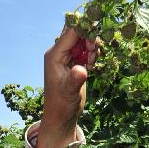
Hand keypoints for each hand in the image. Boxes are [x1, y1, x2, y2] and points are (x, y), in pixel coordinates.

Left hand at [37, 27, 100, 147]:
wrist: (61, 116)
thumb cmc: (62, 104)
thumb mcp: (69, 91)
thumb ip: (76, 79)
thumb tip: (82, 70)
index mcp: (54, 55)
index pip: (70, 32)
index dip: (85, 31)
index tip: (94, 43)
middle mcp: (58, 53)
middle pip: (77, 32)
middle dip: (89, 39)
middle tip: (93, 54)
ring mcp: (66, 57)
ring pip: (83, 40)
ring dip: (92, 47)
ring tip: (91, 63)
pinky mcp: (73, 63)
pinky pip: (85, 50)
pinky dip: (91, 54)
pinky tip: (91, 66)